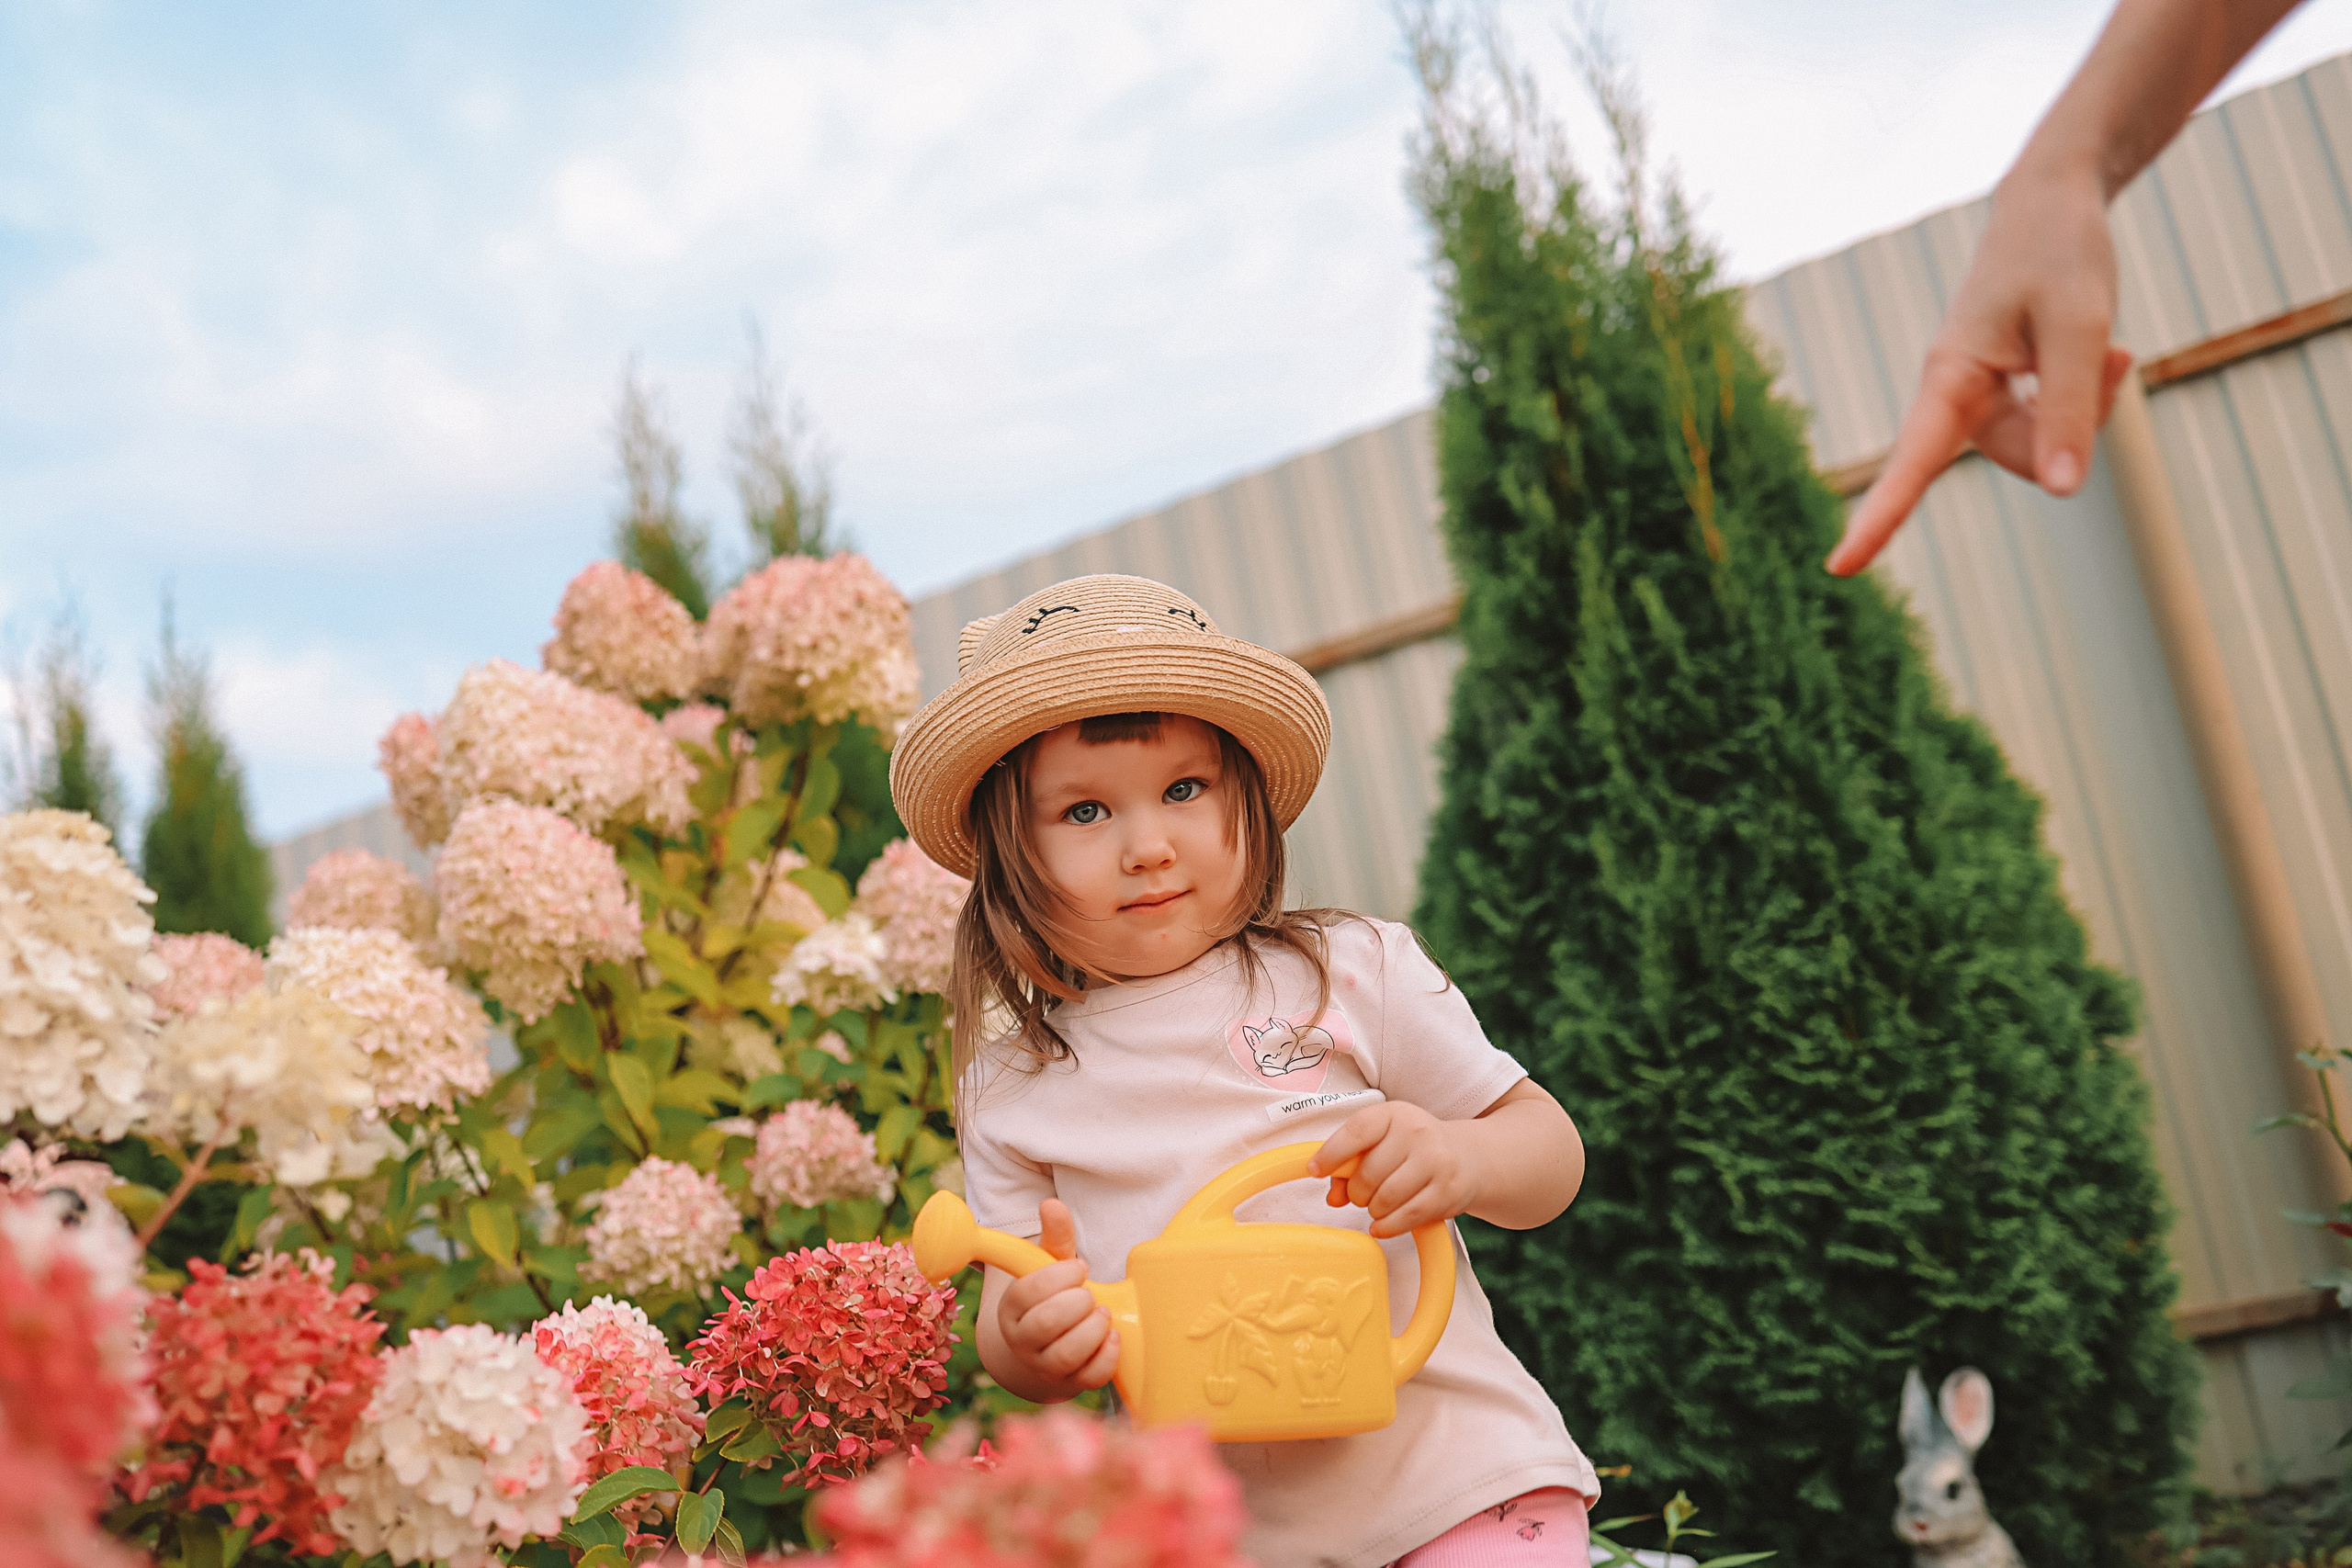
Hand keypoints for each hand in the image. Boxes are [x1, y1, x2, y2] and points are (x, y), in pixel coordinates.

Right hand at [993, 1199, 1118, 1395]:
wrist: (1052, 1347)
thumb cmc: (1054, 1297)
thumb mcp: (1052, 1266)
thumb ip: (1055, 1236)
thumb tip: (1051, 1203)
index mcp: (1012, 1308)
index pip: (1029, 1291)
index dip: (1059, 1276)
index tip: (1079, 1268)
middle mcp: (1022, 1341)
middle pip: (1045, 1324)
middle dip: (1077, 1302)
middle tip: (1089, 1294)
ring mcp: (1046, 1367)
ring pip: (1066, 1354)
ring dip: (1092, 1329)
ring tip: (1102, 1314)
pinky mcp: (1072, 1384)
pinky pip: (1090, 1377)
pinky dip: (1107, 1355)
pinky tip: (1113, 1336)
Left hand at [1308, 1101, 1477, 1238]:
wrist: (1468, 1156)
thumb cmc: (1414, 1149)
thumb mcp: (1383, 1143)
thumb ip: (1351, 1165)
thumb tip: (1333, 1197)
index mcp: (1394, 1114)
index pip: (1356, 1132)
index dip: (1331, 1154)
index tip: (1316, 1170)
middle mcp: (1417, 1133)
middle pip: (1368, 1173)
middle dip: (1356, 1192)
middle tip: (1360, 1195)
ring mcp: (1436, 1161)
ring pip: (1386, 1198)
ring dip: (1373, 1209)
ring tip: (1377, 1205)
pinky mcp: (1448, 1191)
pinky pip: (1406, 1216)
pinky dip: (1387, 1226)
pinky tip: (1381, 1225)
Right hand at [1826, 163, 2134, 576]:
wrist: (2054, 202)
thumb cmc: (2059, 251)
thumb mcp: (2079, 324)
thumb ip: (2069, 406)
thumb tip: (2064, 491)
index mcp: (1949, 375)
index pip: (1912, 460)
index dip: (1878, 518)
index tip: (1841, 569)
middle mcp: (1955, 393)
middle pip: (2019, 456)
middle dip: (2073, 427)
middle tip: (2115, 355)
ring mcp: (1981, 395)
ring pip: (2043, 444)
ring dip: (2088, 406)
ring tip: (2110, 346)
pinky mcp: (2006, 390)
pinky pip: (2052, 424)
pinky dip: (2088, 397)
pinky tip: (2106, 354)